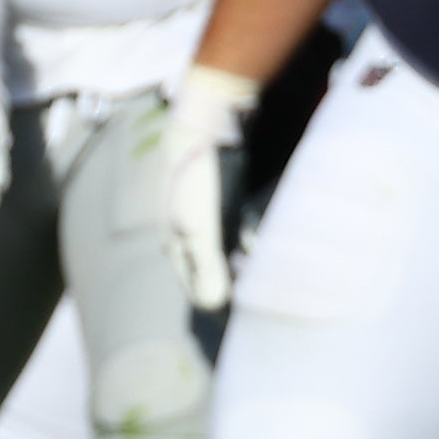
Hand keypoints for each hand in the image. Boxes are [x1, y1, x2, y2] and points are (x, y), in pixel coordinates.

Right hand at [163, 64, 258, 310]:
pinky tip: (263, 246)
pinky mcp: (225, 196)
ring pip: (224, 250)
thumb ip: (207, 267)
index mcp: (175, 240)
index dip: (213, 301)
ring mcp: (206, 212)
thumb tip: (214, 306)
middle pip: (208, 268)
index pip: (192, 283)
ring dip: (241, 265)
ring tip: (263, 277)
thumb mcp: (202, 227)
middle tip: (254, 299)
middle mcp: (187, 229)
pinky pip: (237, 229)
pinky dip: (249, 242)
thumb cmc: (200, 177)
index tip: (237, 317)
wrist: (209, 121)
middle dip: (229, 284)